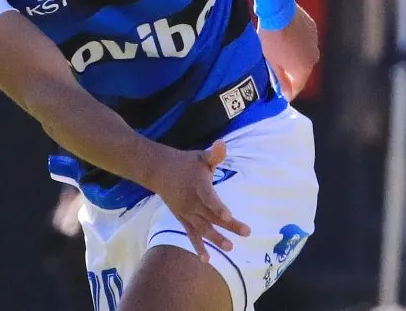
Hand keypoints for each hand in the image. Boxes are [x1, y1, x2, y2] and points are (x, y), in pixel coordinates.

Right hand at [150, 140, 250, 261]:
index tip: (229, 216)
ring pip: (202, 227)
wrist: (158, 171)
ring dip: (216, 238)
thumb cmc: (185, 163)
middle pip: (211, 215)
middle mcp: (191, 202)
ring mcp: (186, 212)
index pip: (209, 197)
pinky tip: (207, 260)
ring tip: (231, 248)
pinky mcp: (182, 219)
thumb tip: (223, 144)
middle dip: (229, 226)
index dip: (218, 207)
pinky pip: (191, 234)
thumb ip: (214, 155)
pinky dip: (198, 246)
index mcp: (198, 185)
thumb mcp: (200, 156)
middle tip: (247, 232)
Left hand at [258, 6, 319, 100]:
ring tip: (282, 53)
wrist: (278, 11)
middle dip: (292, 73)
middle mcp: (314, 58)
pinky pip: (306, 42)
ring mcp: (315, 42)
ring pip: (305, 55)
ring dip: (296, 57)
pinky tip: (288, 39)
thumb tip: (287, 94)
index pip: (298, 87)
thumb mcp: (272, 62)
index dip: (289, 92)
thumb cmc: (272, 39)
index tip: (282, 93)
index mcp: (304, 69)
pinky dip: (299, 44)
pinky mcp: (313, 29)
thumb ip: (282, 80)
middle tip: (279, 70)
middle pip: (303, 71)